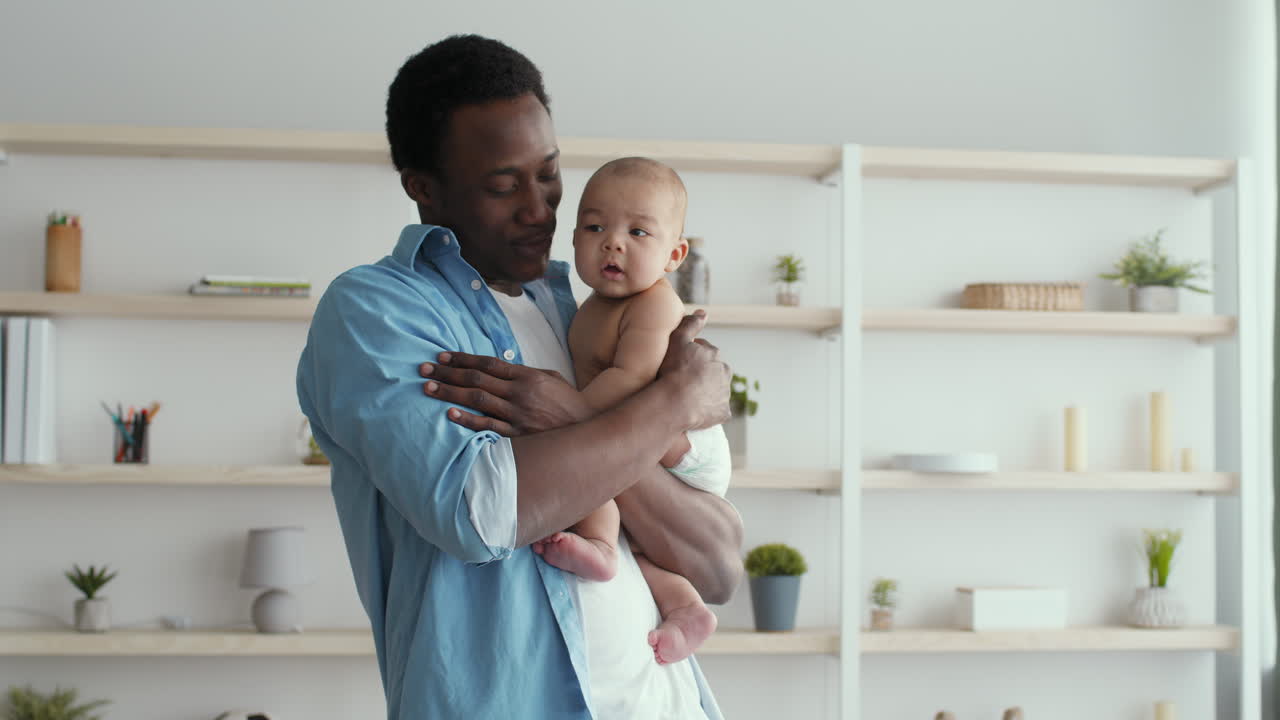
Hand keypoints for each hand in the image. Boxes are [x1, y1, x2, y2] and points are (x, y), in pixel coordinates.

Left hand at [420, 352, 590, 436]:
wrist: (588, 429)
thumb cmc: (568, 403)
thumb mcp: (551, 378)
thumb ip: (525, 373)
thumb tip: (501, 368)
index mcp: (527, 376)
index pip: (488, 363)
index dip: (462, 358)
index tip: (442, 356)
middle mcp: (519, 393)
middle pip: (476, 378)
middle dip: (448, 372)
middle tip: (425, 369)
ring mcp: (517, 414)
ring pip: (477, 399)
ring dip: (450, 392)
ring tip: (428, 387)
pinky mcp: (517, 435)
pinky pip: (488, 426)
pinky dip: (468, 419)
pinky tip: (449, 413)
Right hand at [657, 311, 730, 429]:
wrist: (676, 402)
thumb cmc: (674, 370)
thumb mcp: (678, 340)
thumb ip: (690, 324)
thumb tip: (703, 313)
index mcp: (715, 355)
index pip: (704, 352)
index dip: (691, 356)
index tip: (679, 363)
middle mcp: (724, 373)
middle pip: (712, 372)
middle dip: (701, 374)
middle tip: (683, 381)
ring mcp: (724, 394)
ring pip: (715, 391)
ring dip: (705, 392)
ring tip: (687, 398)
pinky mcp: (723, 412)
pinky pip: (716, 411)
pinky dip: (708, 411)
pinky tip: (695, 412)